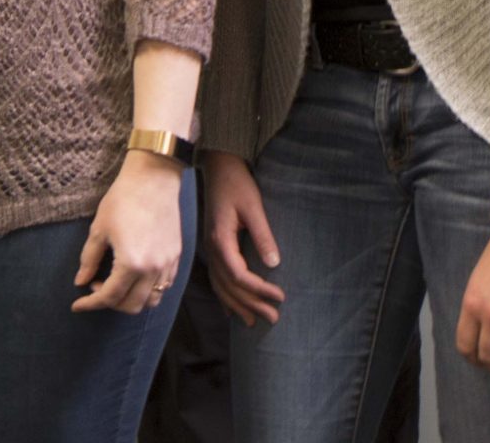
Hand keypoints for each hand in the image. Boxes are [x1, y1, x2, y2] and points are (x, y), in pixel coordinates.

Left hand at [72, 152, 185, 314]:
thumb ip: (89, 259)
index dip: (90, 304)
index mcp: (131, 264)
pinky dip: (149, 290)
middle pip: (132, 305)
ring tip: (117, 282)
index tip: (77, 304)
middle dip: (110, 303)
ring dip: (132, 300)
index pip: (109, 297)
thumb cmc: (123, 200)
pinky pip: (164, 287)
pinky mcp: (177, 257)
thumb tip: (80, 281)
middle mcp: (153, 270)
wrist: (154, 179)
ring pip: (152, 301)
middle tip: (96, 286)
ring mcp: (168, 265)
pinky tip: (135, 276)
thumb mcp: (99, 229)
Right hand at [202, 151, 285, 325]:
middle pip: (230, 285)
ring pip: (220, 285)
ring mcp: (209, 249)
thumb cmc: (237, 184)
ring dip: (237, 305)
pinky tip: (230, 308)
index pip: (239, 275)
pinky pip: (216, 278)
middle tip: (274, 318)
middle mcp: (211, 248)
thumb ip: (262, 235)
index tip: (280, 296)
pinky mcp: (213, 246)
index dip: (259, 289)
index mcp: (221, 239)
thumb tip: (273, 263)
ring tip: (254, 322)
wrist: (218, 167)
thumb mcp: (253, 207)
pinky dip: (224, 295)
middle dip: (251, 304)